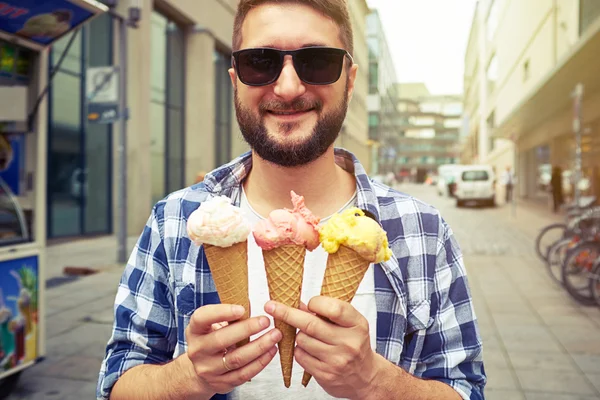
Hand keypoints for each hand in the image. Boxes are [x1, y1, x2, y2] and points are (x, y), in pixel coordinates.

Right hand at [185, 304, 281, 394]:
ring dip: (259, 346)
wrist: (201, 371)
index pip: (202, 318)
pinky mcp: (222, 383)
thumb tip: (249, 301)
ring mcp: (209, 369)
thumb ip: (229, 314)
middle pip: (221, 340)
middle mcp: (198, 350)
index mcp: (194, 330)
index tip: (241, 309)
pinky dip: (261, 362)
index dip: (221, 312)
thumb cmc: (211, 340)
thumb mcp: (213, 324)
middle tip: (266, 321)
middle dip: (247, 329)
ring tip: (275, 335)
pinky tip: (271, 351)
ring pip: (236, 359)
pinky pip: (244, 374)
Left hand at [265, 297, 379, 398]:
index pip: (334, 308)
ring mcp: (337, 360)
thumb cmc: (354, 344)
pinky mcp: (325, 374)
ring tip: (310, 337)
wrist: (365, 377)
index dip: (316, 303)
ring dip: (299, 335)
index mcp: (357, 324)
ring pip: (302, 340)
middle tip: (271, 306)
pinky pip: (300, 356)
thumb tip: (299, 304)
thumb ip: (327, 312)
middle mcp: (349, 342)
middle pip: (310, 324)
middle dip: (287, 313)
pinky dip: (299, 350)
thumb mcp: (349, 324)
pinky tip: (310, 350)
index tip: (309, 302)